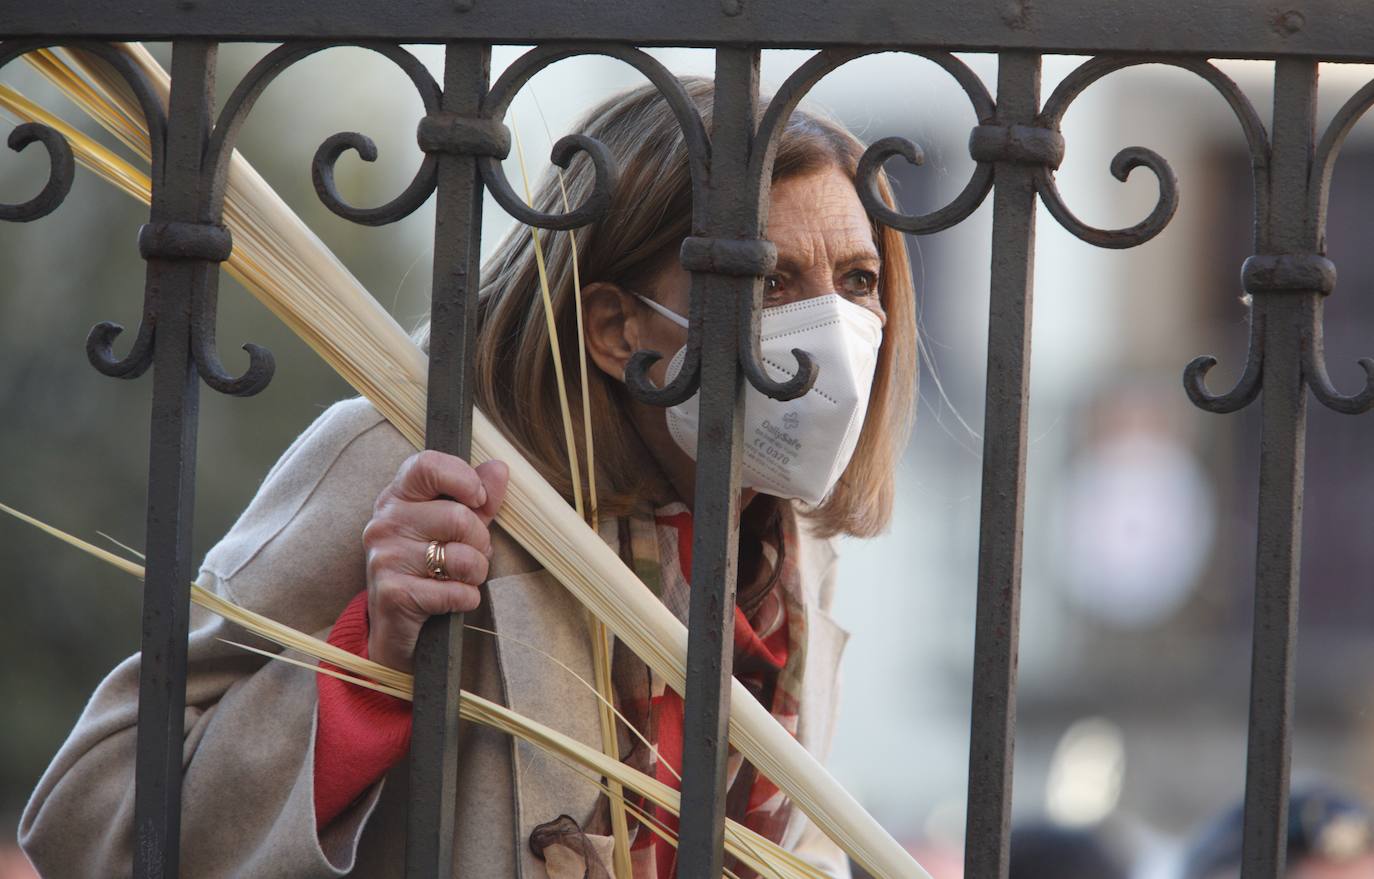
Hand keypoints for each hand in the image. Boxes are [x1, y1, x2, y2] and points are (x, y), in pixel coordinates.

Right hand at [362, 450, 508, 671]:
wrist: (394, 625)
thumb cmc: (429, 567)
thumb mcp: (454, 527)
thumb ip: (477, 497)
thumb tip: (499, 467)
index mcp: (397, 497)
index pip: (428, 465)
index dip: (463, 479)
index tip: (477, 500)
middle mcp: (385, 522)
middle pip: (458, 517)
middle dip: (480, 541)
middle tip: (470, 554)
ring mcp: (385, 557)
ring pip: (462, 557)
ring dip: (476, 573)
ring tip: (460, 577)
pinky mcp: (393, 593)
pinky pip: (456, 592)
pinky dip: (466, 598)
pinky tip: (450, 598)